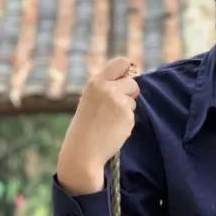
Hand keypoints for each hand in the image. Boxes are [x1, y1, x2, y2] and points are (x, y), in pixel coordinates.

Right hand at [56, 57, 138, 194]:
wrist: (82, 153)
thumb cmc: (85, 127)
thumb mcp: (90, 100)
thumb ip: (106, 89)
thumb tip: (130, 79)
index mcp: (95, 83)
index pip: (121, 62)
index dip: (127, 71)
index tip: (126, 79)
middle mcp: (107, 89)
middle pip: (133, 82)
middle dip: (129, 93)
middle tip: (115, 107)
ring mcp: (118, 102)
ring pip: (133, 100)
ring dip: (126, 109)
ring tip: (108, 121)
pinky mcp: (127, 116)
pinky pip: (132, 115)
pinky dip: (126, 122)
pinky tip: (112, 130)